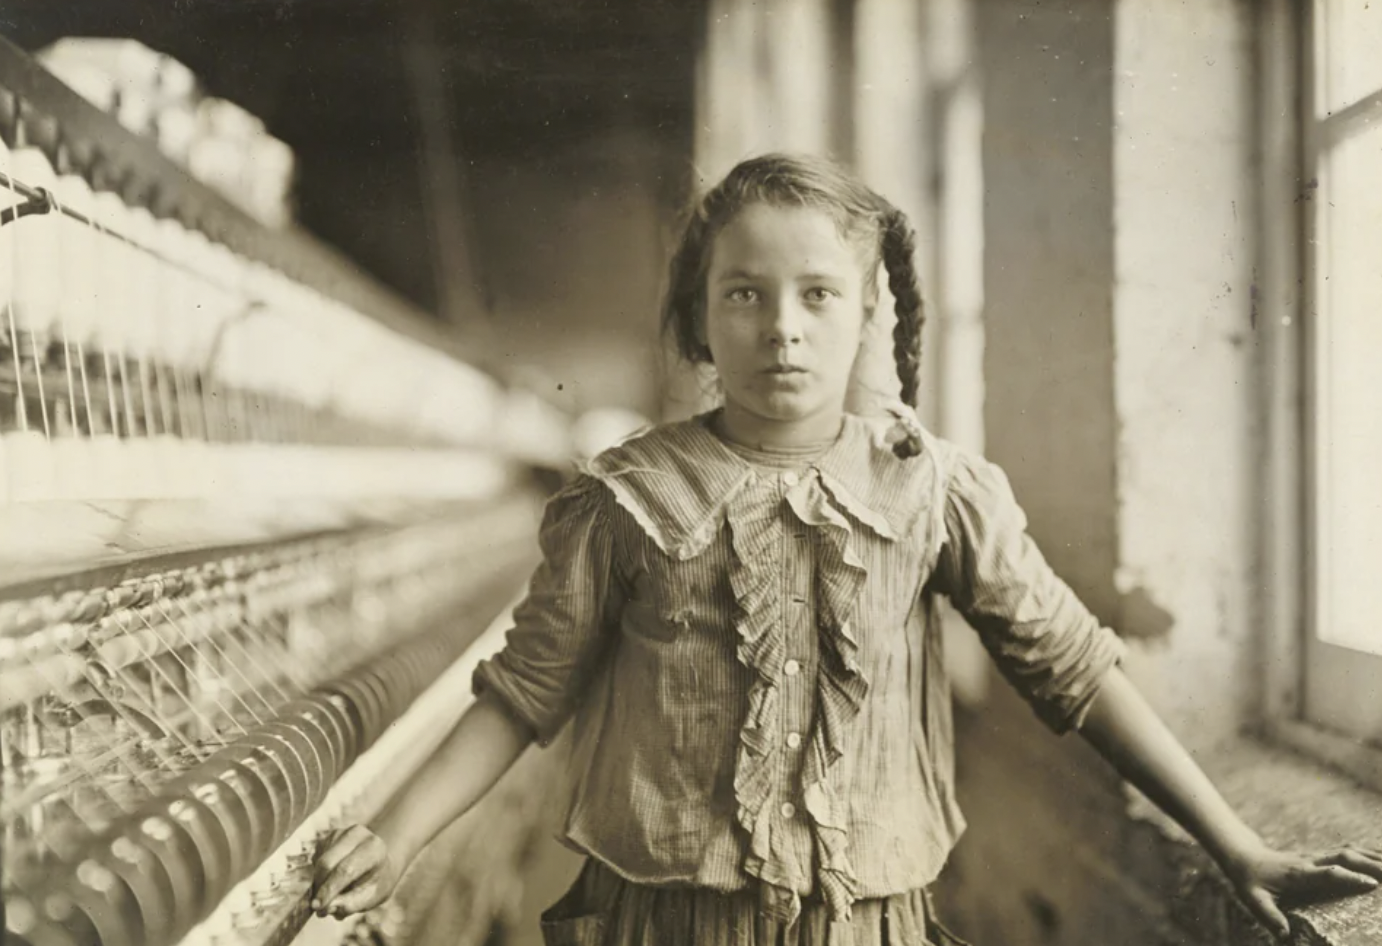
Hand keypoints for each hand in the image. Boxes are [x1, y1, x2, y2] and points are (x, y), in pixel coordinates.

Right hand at [311, 824, 400, 918]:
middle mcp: (358, 835)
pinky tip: (331, 879)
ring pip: (319, 861)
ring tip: (330, 894)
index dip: (329, 889)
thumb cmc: (376, 882)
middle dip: (319, 887)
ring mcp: (342, 832)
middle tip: (319, 907)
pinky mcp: (330, 835)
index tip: (317, 907)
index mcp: (374, 849)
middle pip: (327, 863)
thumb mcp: (372, 897)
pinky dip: (319, 874)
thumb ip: (351, 904)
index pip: (346, 869)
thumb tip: (328, 908)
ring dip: (319, 882)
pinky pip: (317, 858)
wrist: (379, 863)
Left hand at [1224, 842, 1381, 938]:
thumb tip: (1285, 936)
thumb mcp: (1254, 900)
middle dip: (1371, 864)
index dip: (1349, 878)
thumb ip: (1270, 917)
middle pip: (1344, 857)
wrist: (1246, 857)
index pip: (1327, 873)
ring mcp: (1317, 856)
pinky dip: (1368, 853)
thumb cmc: (1251, 882)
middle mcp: (1310, 861)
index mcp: (1298, 874)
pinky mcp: (1321, 855)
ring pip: (1349, 851)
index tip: (1371, 885)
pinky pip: (1348, 851)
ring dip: (1374, 856)